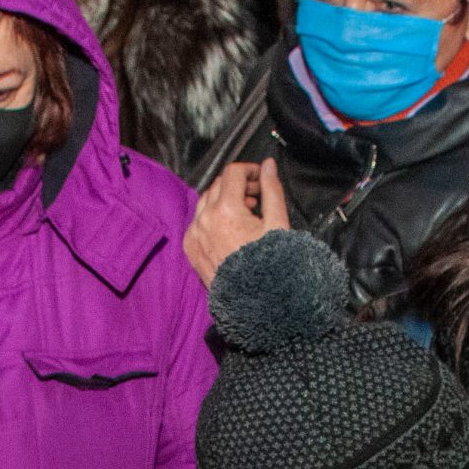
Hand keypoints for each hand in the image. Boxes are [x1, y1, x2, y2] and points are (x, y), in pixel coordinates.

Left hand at [185, 157, 290, 287]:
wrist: (255, 303)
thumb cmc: (270, 267)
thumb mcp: (278, 224)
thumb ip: (271, 189)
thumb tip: (268, 165)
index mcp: (226, 211)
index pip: (232, 173)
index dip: (249, 171)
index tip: (260, 179)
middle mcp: (204, 220)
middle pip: (218, 185)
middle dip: (237, 185)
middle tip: (256, 197)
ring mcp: (194, 234)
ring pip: (205, 201)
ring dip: (223, 199)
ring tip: (245, 214)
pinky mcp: (190, 248)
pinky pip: (197, 221)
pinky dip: (211, 217)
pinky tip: (229, 229)